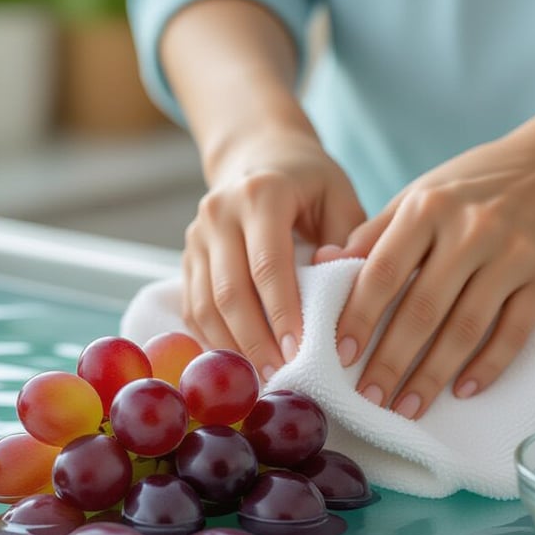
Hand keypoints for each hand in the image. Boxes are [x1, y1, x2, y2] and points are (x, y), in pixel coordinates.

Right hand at [183, 130, 366, 379]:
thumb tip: (344, 285)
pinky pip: (193, 308)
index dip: (282, 312)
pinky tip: (238, 363)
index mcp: (261, 194)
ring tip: (260, 378)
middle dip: (255, 340)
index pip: (268, 264)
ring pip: (204, 304)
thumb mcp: (339, 195)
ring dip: (232, 347)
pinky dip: (213, 340)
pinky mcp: (187, 258)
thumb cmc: (309, 182)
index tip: (299, 351)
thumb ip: (348, 237)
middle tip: (281, 376)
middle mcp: (219, 213)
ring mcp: (196, 236)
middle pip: (230, 291)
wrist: (258, 155)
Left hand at [315, 129, 534, 417]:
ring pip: (466, 328)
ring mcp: (513, 254)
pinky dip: (488, 366)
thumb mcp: (420, 195)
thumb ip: (373, 233)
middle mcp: (470, 230)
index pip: (384, 272)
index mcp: (427, 208)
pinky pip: (515, 332)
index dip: (359, 317)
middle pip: (422, 309)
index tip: (339, 355)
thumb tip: (320, 265)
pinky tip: (463, 391)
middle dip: (391, 360)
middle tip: (367, 397)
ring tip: (406, 407)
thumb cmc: (474, 186)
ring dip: (432, 375)